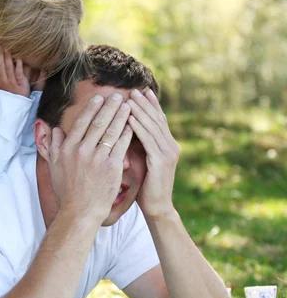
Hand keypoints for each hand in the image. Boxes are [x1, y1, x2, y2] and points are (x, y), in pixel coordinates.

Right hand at [0, 47, 33, 96]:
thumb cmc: (8, 96)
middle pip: (1, 65)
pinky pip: (19, 73)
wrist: (16, 106)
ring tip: (7, 49)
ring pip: (9, 68)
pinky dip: (18, 66)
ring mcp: (12, 82)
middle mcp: (4, 80)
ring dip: (8, 58)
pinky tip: (18, 59)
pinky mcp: (20, 84)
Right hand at [48, 94, 131, 223]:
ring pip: (111, 131)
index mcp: (68, 148)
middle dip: (109, 107)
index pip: (81, 123)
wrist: (80, 211)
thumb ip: (54, 147)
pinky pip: (121, 145)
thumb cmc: (67, 191)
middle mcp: (81, 150)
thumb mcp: (55, 167)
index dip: (91, 109)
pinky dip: (127, 133)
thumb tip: (55, 130)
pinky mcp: (111, 166)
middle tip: (117, 96)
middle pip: (98, 123)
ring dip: (121, 116)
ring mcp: (97, 158)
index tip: (99, 98)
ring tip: (128, 106)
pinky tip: (133, 124)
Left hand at [127, 88, 180, 219]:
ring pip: (152, 126)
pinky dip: (138, 127)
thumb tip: (126, 128)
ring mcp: (168, 153)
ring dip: (140, 111)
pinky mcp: (161, 161)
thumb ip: (140, 146)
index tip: (141, 91)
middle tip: (134, 89)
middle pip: (157, 119)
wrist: (157, 208)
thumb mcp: (144, 161)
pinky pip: (148, 140)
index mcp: (168, 145)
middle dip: (145, 103)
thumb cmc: (147, 187)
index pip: (159, 120)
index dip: (151, 104)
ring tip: (130, 98)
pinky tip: (128, 117)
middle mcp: (171, 146)